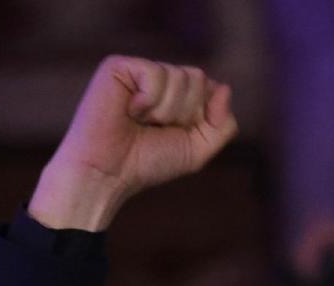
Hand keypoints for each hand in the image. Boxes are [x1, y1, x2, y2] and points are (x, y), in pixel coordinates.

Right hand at [29, 55, 236, 231]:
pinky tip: (129, 110)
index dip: (201, 117)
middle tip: (155, 128)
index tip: (177, 134)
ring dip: (164, 111)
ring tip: (139, 120)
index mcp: (179, 96)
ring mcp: (140, 70)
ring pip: (180, 77)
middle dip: (183, 114)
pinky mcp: (120, 65)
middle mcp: (161, 79)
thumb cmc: (148, 162)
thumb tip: (225, 87)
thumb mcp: (196, 151)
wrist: (108, 172)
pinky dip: (147, 101)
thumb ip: (221, 125)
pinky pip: (156, 74)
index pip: (210, 89)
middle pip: (198, 78)